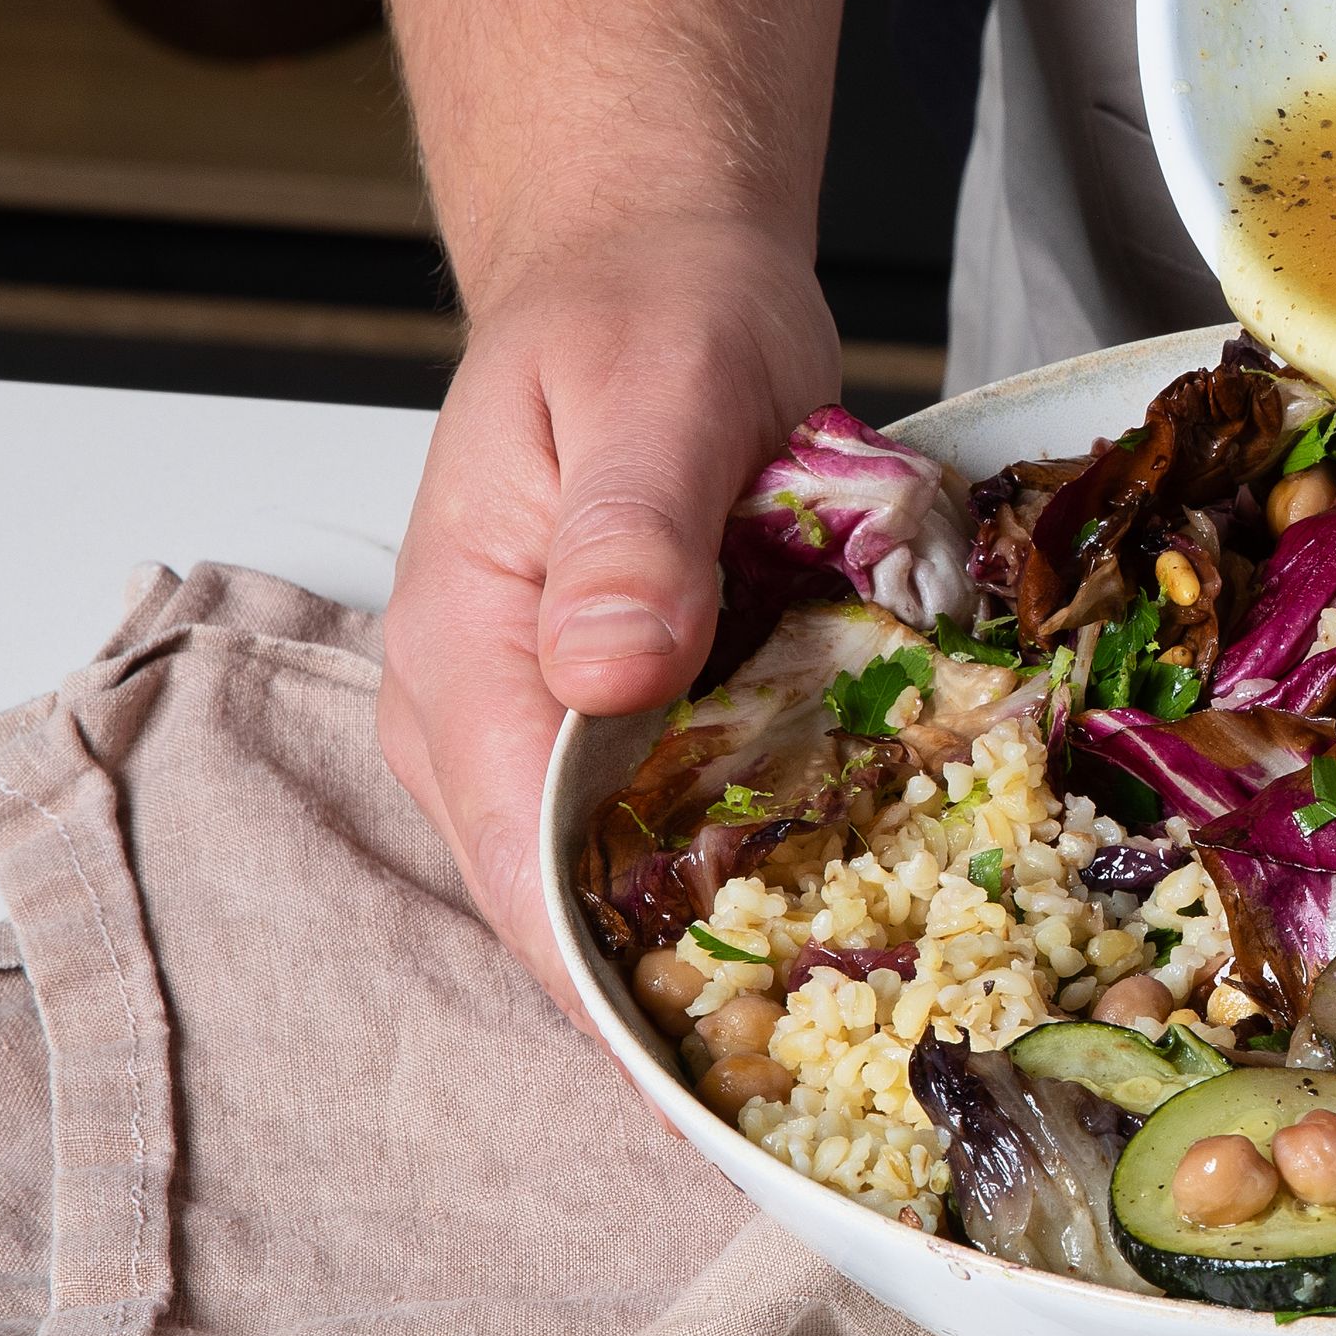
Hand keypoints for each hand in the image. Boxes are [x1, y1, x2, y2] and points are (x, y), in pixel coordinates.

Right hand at [380, 225, 843, 1005]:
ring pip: (623, 886)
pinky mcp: (623, 717)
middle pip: (568, 912)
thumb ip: (634, 526)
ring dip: (734, 945)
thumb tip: (607, 667)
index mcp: (462, 656)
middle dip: (691, 993)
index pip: (519, 875)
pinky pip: (679, 828)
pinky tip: (859, 902)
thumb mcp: (656, 386)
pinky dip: (759, 867)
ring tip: (873, 1012)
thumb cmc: (642, 311)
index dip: (616, 988)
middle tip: (844, 1068)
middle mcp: (482, 719)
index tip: (731, 1072)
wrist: (649, 262)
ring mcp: (550, 728)